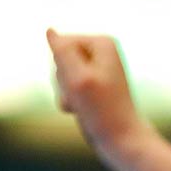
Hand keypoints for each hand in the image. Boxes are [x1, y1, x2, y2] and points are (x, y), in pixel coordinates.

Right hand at [46, 30, 147, 154]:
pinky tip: (81, 110)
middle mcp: (100, 51)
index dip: (64, 67)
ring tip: (84, 104)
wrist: (120, 140)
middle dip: (63, 80)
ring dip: (65, 92)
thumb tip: (50, 30)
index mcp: (102, 42)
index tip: (86, 83)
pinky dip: (68, 100)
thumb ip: (62, 50)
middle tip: (84, 96)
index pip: (59, 43)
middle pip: (57, 58)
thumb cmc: (102, 110)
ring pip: (58, 74)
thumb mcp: (77, 77)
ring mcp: (94, 68)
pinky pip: (64, 87)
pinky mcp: (89, 84)